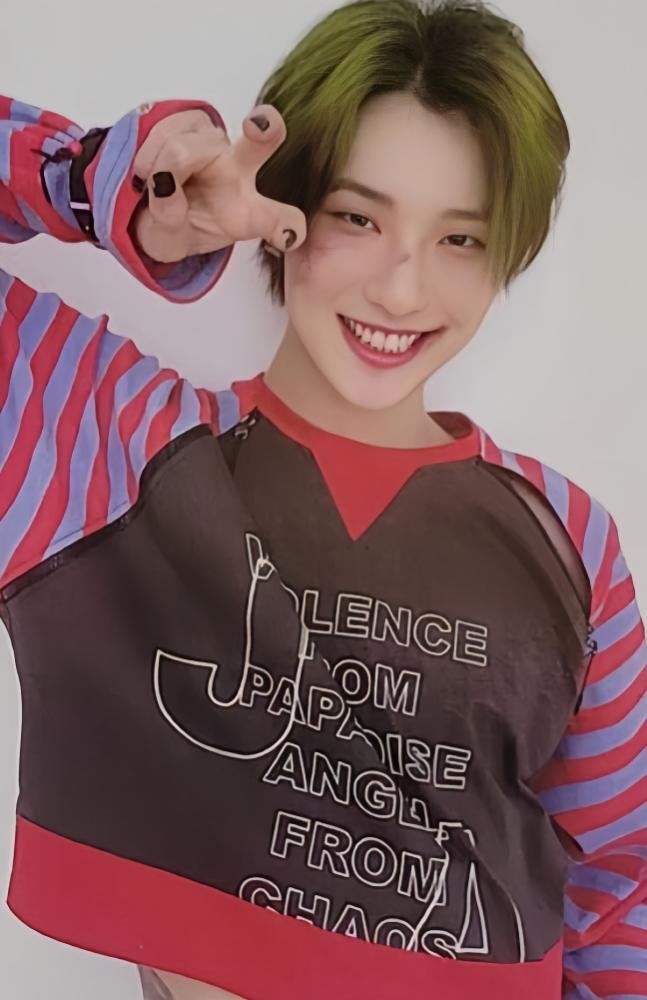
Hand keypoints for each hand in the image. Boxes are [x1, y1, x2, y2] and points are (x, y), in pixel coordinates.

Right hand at [131, 105, 306, 262]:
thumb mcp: (168, 242)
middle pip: (261, 142)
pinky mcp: (193, 120)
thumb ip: (168, 222)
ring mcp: (218, 143)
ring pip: (187, 147)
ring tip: (151, 183)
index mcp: (245, 215)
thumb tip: (164, 185)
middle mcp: (240, 173)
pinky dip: (149, 149)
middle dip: (265, 132)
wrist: (144, 204)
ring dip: (158, 165)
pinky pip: (167, 128)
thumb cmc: (168, 226)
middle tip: (259, 128)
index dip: (285, 227)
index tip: (289, 236)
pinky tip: (147, 166)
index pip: (277, 220)